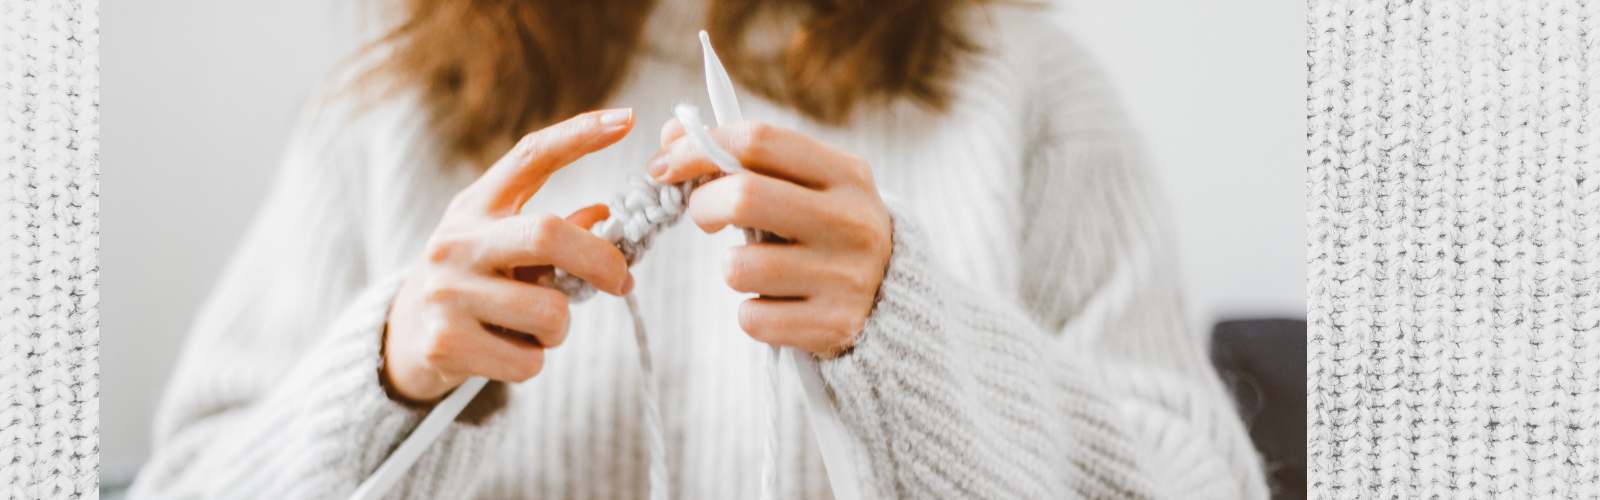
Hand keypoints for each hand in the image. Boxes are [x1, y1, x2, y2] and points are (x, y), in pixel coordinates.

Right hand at [384, 109, 636, 402]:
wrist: (404, 340)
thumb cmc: (473, 285)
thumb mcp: (502, 247)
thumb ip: (552, 232)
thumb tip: (603, 214)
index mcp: (476, 207)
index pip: (530, 156)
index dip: (579, 136)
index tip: (627, 120)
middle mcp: (456, 241)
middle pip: (549, 234)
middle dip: (601, 261)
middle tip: (622, 282)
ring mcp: (447, 291)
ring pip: (550, 312)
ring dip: (559, 329)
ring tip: (531, 329)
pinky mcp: (445, 342)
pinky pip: (529, 360)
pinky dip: (532, 361)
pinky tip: (504, 351)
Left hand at [648, 120, 891, 356]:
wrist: (893, 302)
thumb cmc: (826, 231)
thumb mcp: (807, 185)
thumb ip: (746, 158)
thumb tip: (670, 137)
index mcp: (846, 173)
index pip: (758, 141)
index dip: (698, 147)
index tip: (665, 165)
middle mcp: (852, 221)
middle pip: (744, 197)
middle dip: (703, 205)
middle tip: (702, 216)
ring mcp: (846, 277)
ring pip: (740, 267)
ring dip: (732, 268)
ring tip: (757, 268)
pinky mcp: (834, 326)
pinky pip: (753, 319)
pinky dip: (752, 314)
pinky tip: (779, 304)